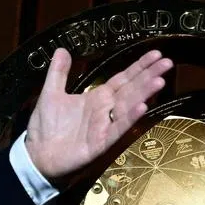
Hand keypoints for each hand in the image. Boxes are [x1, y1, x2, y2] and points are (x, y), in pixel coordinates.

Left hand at [24, 48, 171, 183]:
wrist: (37, 155)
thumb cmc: (46, 127)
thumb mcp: (50, 94)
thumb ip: (58, 73)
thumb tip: (63, 49)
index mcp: (96, 98)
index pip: (123, 79)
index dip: (139, 67)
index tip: (156, 54)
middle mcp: (105, 110)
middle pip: (131, 90)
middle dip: (149, 76)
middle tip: (168, 63)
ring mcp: (105, 126)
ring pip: (128, 107)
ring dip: (144, 94)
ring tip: (160, 80)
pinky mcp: (101, 143)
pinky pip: (117, 129)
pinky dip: (129, 118)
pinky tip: (142, 107)